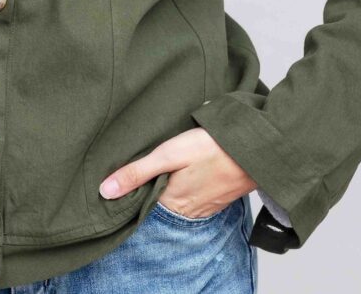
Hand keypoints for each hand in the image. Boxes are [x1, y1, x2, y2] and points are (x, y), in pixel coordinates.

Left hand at [98, 127, 256, 218]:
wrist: (255, 150)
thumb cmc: (212, 149)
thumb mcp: (169, 155)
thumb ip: (138, 172)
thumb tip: (105, 191)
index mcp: (172, 203)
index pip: (142, 206)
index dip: (131, 194)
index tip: (120, 183)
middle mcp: (188, 212)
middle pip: (160, 204)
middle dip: (149, 190)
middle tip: (139, 172)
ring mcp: (205, 206)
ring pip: (177, 201)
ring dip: (168, 188)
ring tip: (160, 171)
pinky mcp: (218, 197)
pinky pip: (195, 197)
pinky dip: (186, 187)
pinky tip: (185, 173)